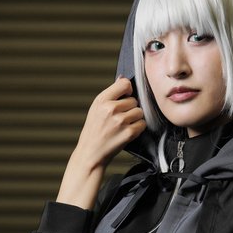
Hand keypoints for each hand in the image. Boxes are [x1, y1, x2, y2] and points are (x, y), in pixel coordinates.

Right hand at [56, 78, 145, 209]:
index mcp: (102, 100)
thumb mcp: (96, 109)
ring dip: (135, 118)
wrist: (91, 154)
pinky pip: (142, 124)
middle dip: (130, 108)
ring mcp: (120, 121)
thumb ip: (110, 94)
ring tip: (124, 125)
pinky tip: (127, 132)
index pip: (124, 84)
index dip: (128, 90)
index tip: (126, 97)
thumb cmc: (93, 132)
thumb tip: (122, 79)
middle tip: (121, 118)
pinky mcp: (128, 133)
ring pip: (139, 112)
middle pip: (134, 100)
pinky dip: (138, 128)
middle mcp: (111, 109)